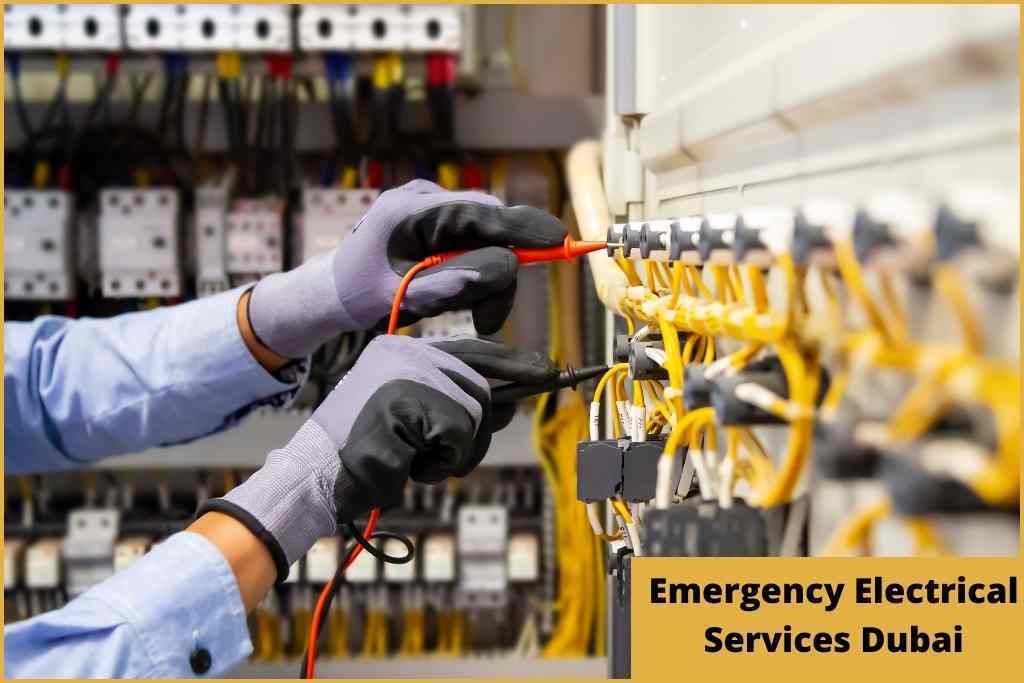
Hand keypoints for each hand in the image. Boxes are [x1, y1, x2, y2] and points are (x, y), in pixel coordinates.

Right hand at [198, 334, 555, 580]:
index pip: (473, 349)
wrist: (314, 478)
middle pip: (482, 387)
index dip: (515, 362)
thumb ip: (459, 407)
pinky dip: (443, 461)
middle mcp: (406, 351)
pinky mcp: (406, 400)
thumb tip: (514, 404)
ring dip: (457, 453)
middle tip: (444, 458)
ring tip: (416, 461)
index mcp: (402, 350)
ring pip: (475, 413)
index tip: (548, 371)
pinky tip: (408, 464)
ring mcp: (406, 373)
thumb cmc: (365, 455)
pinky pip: (458, 435)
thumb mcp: (416, 423)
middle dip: (476, 432)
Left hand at [247, 180, 566, 357]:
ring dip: (491, 278)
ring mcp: (430, 208)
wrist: (329, 291)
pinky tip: (468, 299)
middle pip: (489, 225)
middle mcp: (423, 199)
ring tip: (481, 320)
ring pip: (486, 236)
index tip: (557, 240)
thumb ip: (450, 283)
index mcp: (409, 209)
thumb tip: (505, 268)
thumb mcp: (402, 297)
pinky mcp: (436, 222)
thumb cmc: (357, 295)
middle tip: (491, 319)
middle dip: (501, 270)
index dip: (521, 227)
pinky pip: (474, 241)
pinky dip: (480, 271)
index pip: (478, 211)